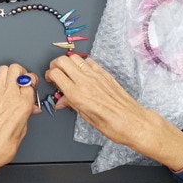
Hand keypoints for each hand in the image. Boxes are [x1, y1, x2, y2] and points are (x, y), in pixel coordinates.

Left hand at [0, 63, 40, 182]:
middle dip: (22, 72)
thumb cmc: (1, 146)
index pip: (30, 82)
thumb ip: (27, 115)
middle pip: (17, 69)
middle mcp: (9, 96)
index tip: (33, 87)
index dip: (33, 84)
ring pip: (4, 69)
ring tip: (14, 81)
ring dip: (10, 72)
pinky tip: (3, 87)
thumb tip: (31, 108)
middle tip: (24, 80)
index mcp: (22, 105)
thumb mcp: (22, 131)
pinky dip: (0, 79)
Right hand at [45, 56, 182, 170]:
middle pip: (62, 61)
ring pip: (74, 57)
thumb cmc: (112, 125)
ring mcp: (95, 75)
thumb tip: (62, 101)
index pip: (55, 74)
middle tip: (55, 71)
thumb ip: (71, 104)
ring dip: (67, 61)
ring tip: (67, 70)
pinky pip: (89, 61)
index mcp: (77, 94)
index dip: (49, 74)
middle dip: (55, 64)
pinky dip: (82, 63)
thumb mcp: (86, 117)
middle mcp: (85, 81)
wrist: (133, 122)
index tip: (50, 79)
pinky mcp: (105, 74)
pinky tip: (82, 71)